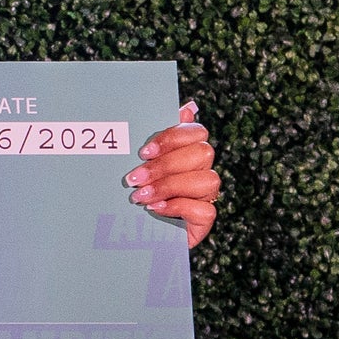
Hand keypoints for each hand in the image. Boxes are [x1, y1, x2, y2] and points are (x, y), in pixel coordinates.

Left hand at [126, 102, 219, 247]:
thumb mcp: (140, 161)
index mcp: (188, 150)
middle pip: (203, 153)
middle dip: (165, 165)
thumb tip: (188, 106)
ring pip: (208, 180)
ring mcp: (206, 195)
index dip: (172, 139)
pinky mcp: (205, 219)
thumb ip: (157, 133)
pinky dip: (178, 207)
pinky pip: (205, 210)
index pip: (196, 131)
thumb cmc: (136, 188)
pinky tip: (156, 209)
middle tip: (134, 178)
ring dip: (169, 187)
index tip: (143, 152)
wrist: (131, 231)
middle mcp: (202, 169)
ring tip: (140, 196)